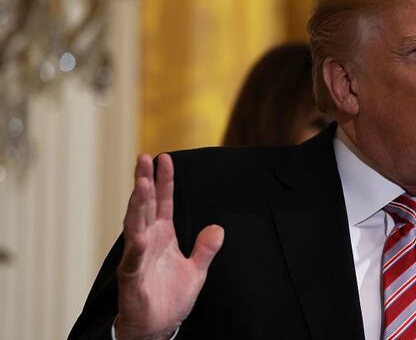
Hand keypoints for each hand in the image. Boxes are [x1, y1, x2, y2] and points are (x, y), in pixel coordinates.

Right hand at [115, 154, 223, 339]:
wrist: (157, 327)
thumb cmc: (170, 299)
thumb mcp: (196, 270)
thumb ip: (205, 248)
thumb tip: (219, 228)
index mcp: (161, 237)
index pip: (163, 203)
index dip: (164, 181)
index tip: (164, 158)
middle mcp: (146, 241)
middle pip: (145, 206)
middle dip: (144, 181)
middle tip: (144, 158)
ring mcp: (137, 257)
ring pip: (136, 225)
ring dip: (138, 204)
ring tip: (142, 182)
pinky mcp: (131, 277)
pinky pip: (133, 259)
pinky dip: (136, 246)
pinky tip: (139, 234)